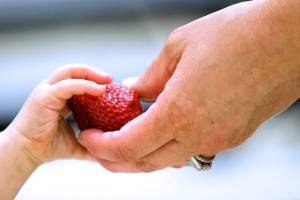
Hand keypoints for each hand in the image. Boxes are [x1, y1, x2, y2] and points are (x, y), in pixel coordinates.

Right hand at [6, 64, 111, 164]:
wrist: (26, 154)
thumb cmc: (48, 147)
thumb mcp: (76, 142)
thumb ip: (91, 143)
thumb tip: (106, 152)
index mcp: (58, 97)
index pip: (77, 79)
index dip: (93, 79)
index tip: (110, 85)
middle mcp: (51, 90)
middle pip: (74, 71)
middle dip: (93, 72)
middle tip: (110, 79)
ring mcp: (46, 91)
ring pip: (69, 72)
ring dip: (90, 74)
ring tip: (107, 80)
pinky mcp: (44, 97)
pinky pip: (67, 86)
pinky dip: (85, 85)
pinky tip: (99, 90)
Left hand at [79, 1, 299, 171]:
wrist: (286, 40)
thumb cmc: (237, 36)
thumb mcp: (179, 48)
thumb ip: (152, 77)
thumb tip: (134, 92)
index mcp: (180, 112)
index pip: (128, 145)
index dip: (102, 146)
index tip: (88, 137)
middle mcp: (200, 135)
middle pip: (145, 162)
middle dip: (116, 159)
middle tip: (99, 148)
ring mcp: (219, 140)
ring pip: (168, 160)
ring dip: (142, 154)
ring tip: (126, 140)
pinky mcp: (233, 137)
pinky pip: (191, 150)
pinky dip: (169, 146)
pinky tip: (161, 131)